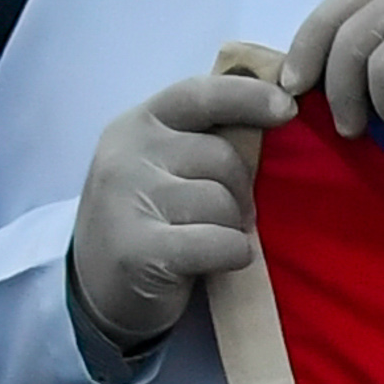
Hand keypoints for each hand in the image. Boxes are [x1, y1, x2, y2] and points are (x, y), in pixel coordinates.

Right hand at [71, 73, 296, 348]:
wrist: (96, 289)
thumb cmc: (148, 220)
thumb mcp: (162, 163)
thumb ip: (203, 136)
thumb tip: (279, 106)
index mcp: (137, 125)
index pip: (201, 94)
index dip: (250, 97)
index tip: (287, 109)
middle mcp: (126, 155)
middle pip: (222, 157)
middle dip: (240, 190)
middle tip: (224, 215)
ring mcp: (128, 201)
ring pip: (223, 202)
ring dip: (232, 227)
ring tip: (206, 240)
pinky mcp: (141, 250)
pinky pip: (222, 242)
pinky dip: (233, 255)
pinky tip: (215, 263)